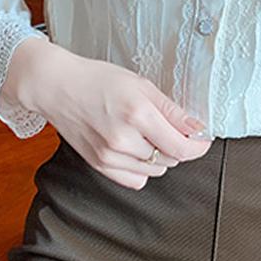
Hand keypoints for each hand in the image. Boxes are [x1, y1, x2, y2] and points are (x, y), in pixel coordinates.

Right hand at [0, 37, 212, 189]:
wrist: (58, 88)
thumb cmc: (97, 80)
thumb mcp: (140, 84)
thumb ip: (171, 109)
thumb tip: (197, 128)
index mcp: (137, 114)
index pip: (180, 146)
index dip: (198, 146)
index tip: (202, 139)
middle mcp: (123, 140)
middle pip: (170, 159)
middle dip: (177, 145)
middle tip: (170, 127)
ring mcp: (109, 156)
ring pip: (155, 171)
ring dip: (161, 156)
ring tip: (149, 133)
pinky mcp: (99, 166)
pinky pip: (135, 180)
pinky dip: (143, 169)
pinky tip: (137, 149)